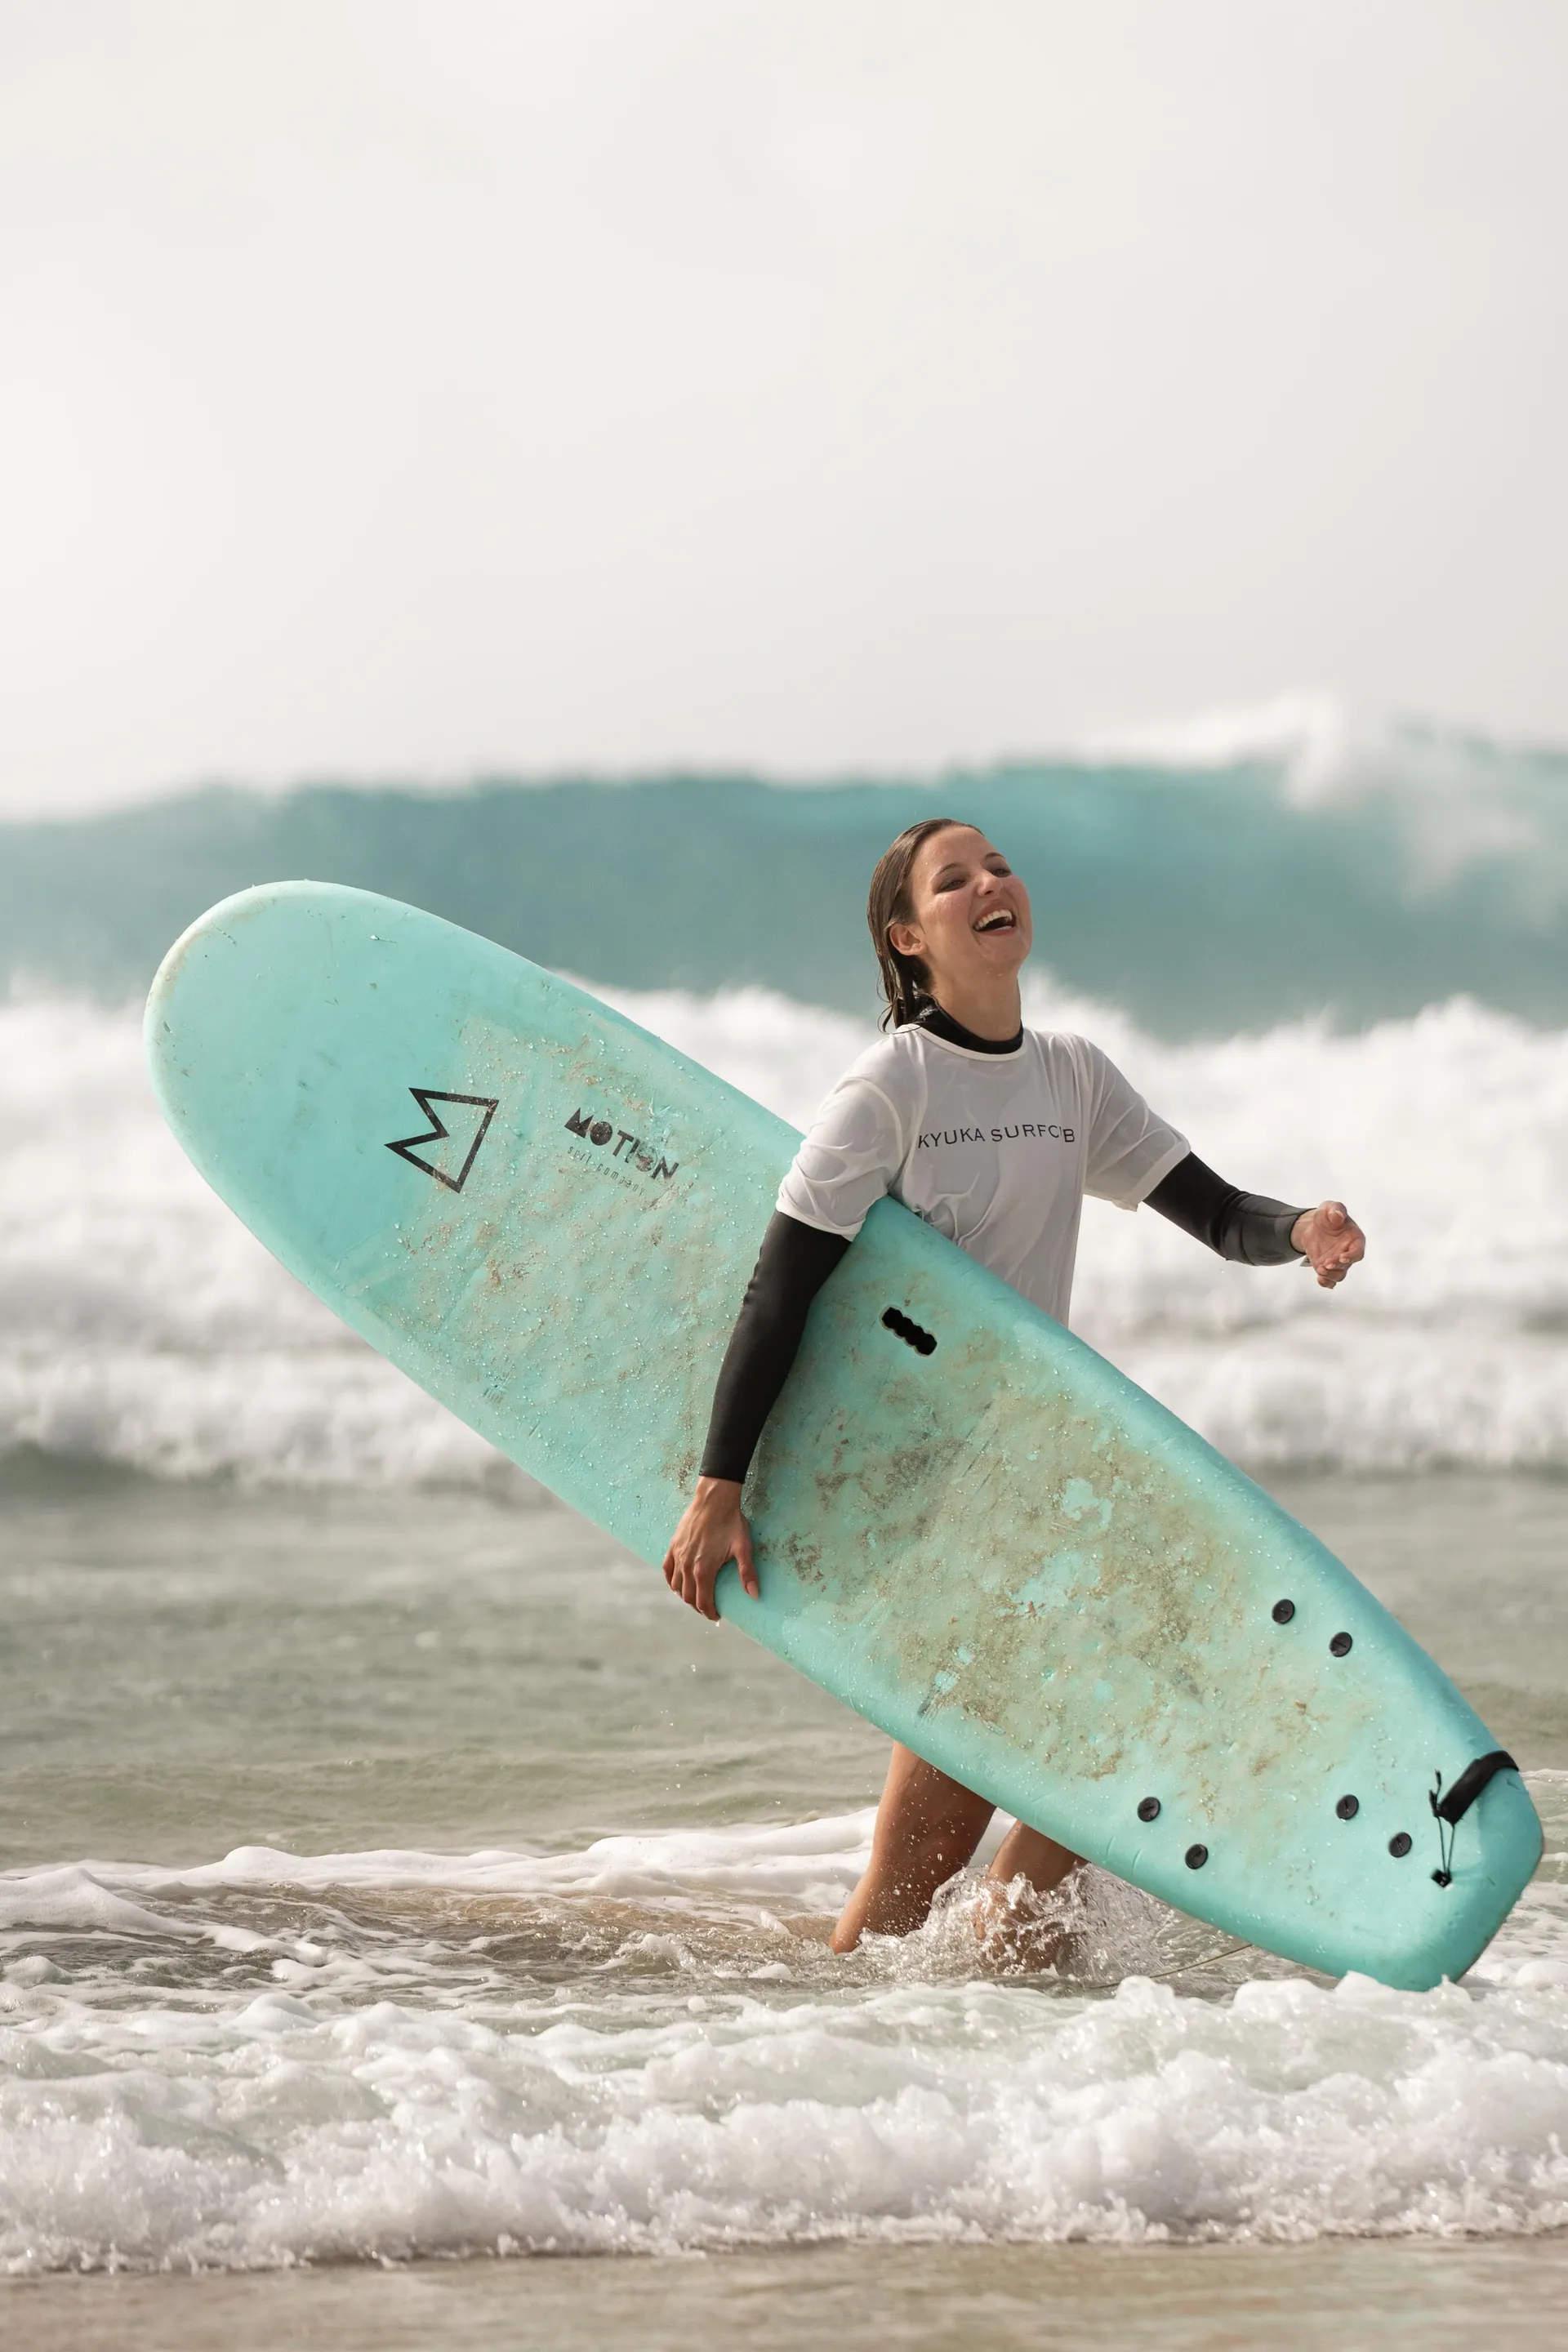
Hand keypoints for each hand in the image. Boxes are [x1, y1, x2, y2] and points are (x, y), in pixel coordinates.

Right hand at [661, 1477, 758, 1620]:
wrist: (714, 1499)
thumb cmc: (731, 1522)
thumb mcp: (743, 1548)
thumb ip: (747, 1573)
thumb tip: (755, 1595)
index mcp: (703, 1569)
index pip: (703, 1601)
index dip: (710, 1612)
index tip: (716, 1616)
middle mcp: (686, 1565)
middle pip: (688, 1596)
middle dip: (698, 1607)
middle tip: (709, 1609)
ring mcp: (678, 1555)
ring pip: (676, 1585)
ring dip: (685, 1596)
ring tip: (696, 1598)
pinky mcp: (673, 1546)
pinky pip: (666, 1569)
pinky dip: (671, 1580)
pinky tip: (677, 1583)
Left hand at [1290, 1200, 1364, 1288]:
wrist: (1313, 1225)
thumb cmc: (1327, 1215)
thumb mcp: (1330, 1207)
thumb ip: (1336, 1210)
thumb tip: (1337, 1216)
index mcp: (1355, 1239)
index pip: (1358, 1251)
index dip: (1351, 1256)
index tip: (1342, 1257)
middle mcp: (1348, 1253)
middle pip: (1347, 1265)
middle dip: (1337, 1266)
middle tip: (1326, 1264)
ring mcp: (1338, 1262)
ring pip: (1339, 1275)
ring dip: (1331, 1275)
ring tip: (1320, 1269)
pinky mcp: (1328, 1268)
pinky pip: (1330, 1280)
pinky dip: (1326, 1282)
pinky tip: (1320, 1279)